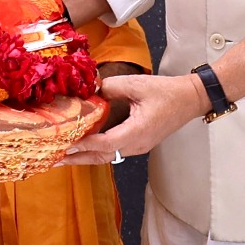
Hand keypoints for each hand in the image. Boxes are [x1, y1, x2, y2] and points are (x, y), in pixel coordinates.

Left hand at [64, 73, 205, 164]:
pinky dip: (96, 151)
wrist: (190, 99)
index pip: (104, 143)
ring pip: (107, 157)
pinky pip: (114, 152)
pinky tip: (84, 148)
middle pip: (102, 157)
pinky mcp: (139, 143)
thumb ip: (111, 87)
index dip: (83, 144)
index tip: (64, 144)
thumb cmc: (167, 92)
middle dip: (77, 159)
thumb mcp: (137, 84)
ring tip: (64, 157)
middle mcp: (136, 145)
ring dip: (85, 157)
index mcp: (136, 132)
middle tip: (54, 159)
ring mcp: (138, 147)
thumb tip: (91, 89)